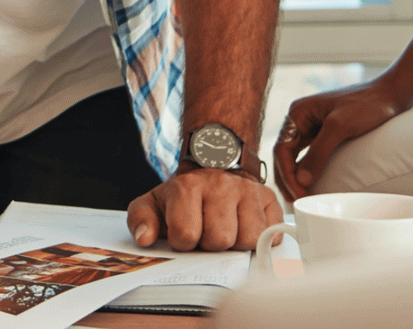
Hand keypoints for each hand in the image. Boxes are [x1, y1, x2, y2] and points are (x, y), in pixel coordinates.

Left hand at [126, 166, 281, 251]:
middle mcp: (220, 185)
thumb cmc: (184, 195)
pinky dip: (259, 239)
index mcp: (187, 186)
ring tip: (226, 230)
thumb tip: (144, 238)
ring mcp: (248, 191)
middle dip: (211, 244)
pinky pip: (271, 234)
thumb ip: (141, 219)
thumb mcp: (154, 202)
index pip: (186, 234)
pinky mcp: (270, 199)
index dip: (183, 242)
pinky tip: (245, 228)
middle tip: (206, 232)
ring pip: (248, 239)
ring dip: (236, 243)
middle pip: (220, 238)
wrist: (213, 168)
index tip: (183, 234)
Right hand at [273, 76, 412, 200]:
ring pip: (295, 157)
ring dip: (296, 178)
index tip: (299, 195)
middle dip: (289, 180)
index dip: (288, 175)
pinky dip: (308, 171)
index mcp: (298, 113)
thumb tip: (301, 180)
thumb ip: (319, 152)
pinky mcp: (325, 134)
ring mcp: (313, 127)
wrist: (392, 94)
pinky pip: (309, 156)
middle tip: (297, 203)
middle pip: (285, 155)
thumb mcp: (340, 127)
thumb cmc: (367, 104)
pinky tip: (312, 184)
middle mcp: (301, 120)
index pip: (282, 150)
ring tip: (301, 198)